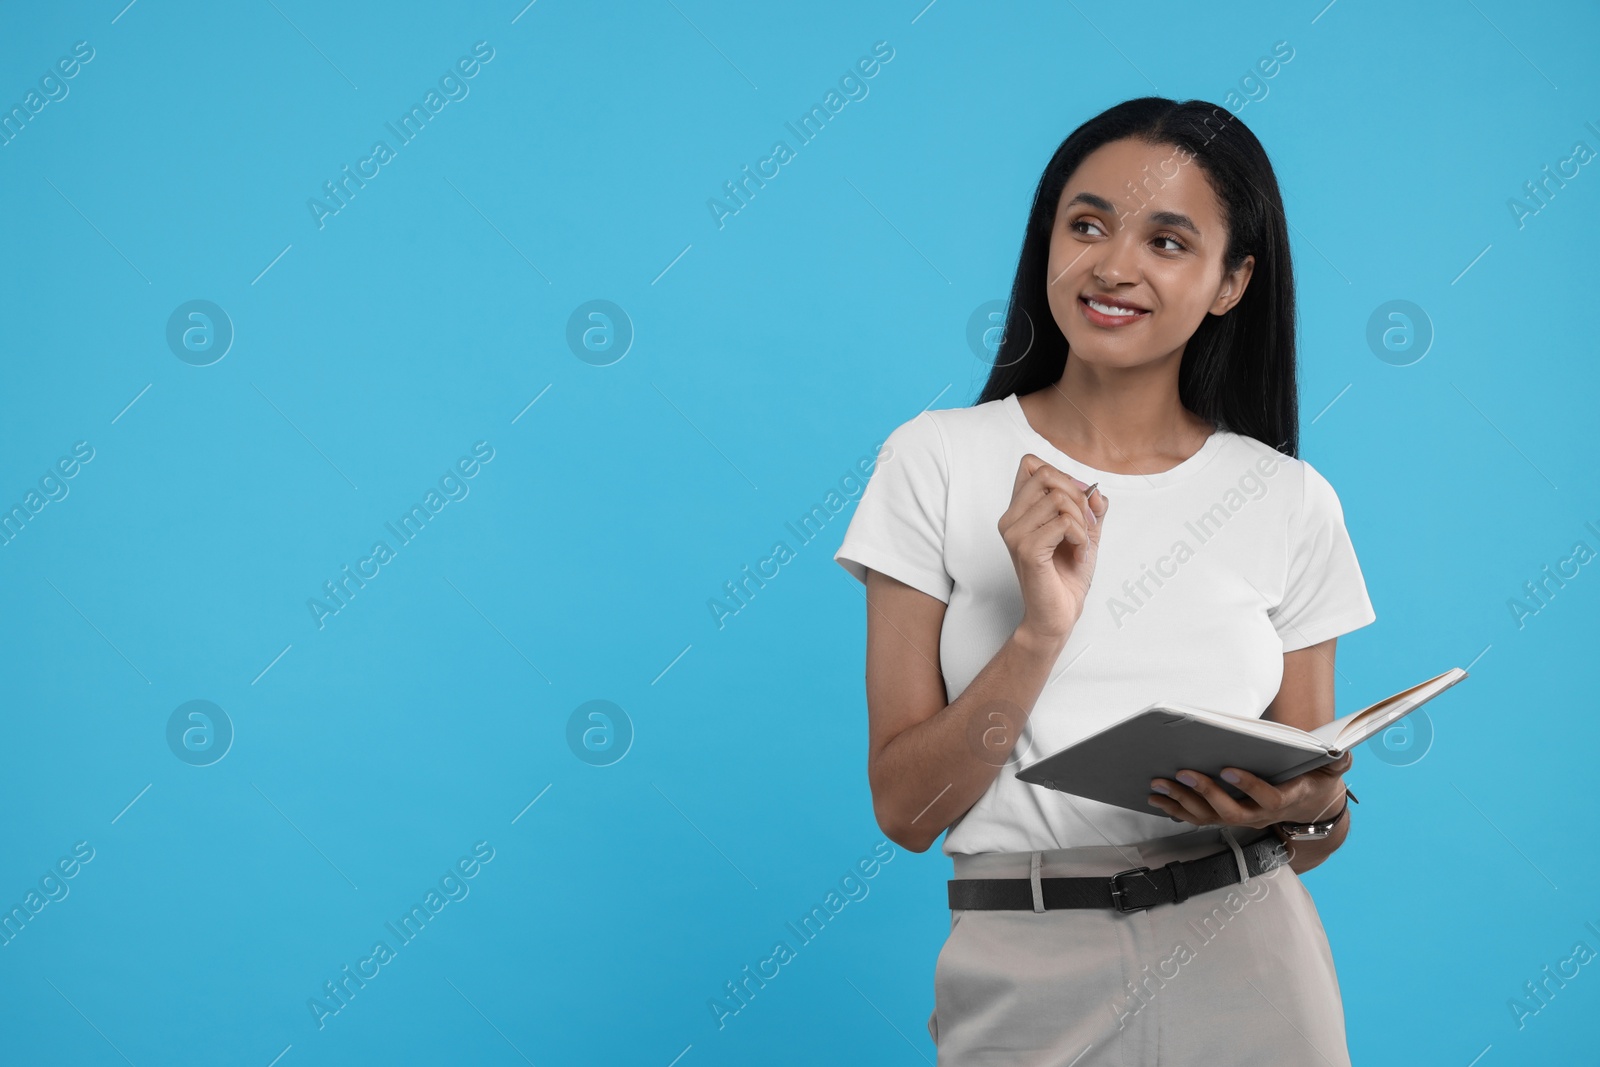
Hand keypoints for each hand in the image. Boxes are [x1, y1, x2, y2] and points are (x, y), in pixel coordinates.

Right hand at [1000, 454, 1108, 642]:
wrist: (1057, 614)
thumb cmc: (1066, 576)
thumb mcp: (1085, 533)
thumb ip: (1091, 508)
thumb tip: (1096, 491)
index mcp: (1018, 511)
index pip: (1031, 464)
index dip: (1061, 475)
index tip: (1077, 502)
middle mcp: (1010, 519)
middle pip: (1045, 475)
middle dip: (1076, 495)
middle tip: (1086, 523)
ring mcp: (1015, 534)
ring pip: (1059, 500)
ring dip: (1082, 521)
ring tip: (1081, 543)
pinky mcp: (1027, 550)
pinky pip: (1064, 523)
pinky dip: (1081, 536)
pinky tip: (1078, 553)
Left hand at [1145, 751, 1353, 829]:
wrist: (1310, 808)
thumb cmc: (1315, 781)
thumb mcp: (1332, 771)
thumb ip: (1338, 761)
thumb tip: (1343, 752)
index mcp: (1285, 800)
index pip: (1267, 798)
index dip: (1249, 786)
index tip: (1229, 769)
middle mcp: (1261, 814)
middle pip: (1230, 811)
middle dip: (1205, 793)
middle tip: (1182, 773)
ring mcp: (1243, 818)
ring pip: (1209, 817)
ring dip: (1182, 802)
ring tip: (1158, 785)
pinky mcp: (1228, 817)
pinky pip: (1199, 818)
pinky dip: (1176, 809)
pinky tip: (1157, 798)